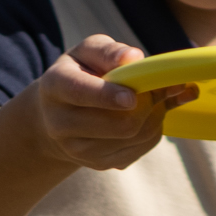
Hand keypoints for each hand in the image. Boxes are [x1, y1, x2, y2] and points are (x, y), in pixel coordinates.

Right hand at [21, 34, 192, 173]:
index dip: (108, 95)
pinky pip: (142, 146)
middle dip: (148, 103)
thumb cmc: (80, 74)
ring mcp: (79, 151)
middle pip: (118, 124)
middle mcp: (60, 124)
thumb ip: (108, 52)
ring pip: (135, 135)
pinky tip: (145, 115)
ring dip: (155, 114)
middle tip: (160, 85)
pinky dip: (153, 128)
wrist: (58, 115)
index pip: (80, 93)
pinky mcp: (99, 164)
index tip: (132, 96)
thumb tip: (135, 58)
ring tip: (152, 97)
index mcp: (55, 87)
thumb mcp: (87, 53)